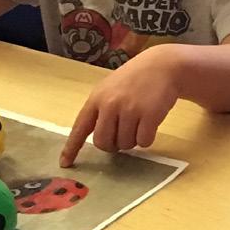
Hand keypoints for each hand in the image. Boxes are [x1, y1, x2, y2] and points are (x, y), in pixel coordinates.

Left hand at [59, 47, 178, 166]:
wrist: (164, 65)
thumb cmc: (135, 78)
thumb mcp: (110, 88)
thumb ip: (101, 109)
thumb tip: (99, 139)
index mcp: (97, 98)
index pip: (80, 128)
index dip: (72, 147)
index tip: (66, 164)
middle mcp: (111, 105)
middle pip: (103, 142)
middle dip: (112, 145)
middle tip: (121, 136)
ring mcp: (130, 110)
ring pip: (125, 144)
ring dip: (132, 140)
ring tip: (138, 123)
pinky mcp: (149, 115)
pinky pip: (144, 142)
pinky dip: (147, 139)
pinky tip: (150, 125)